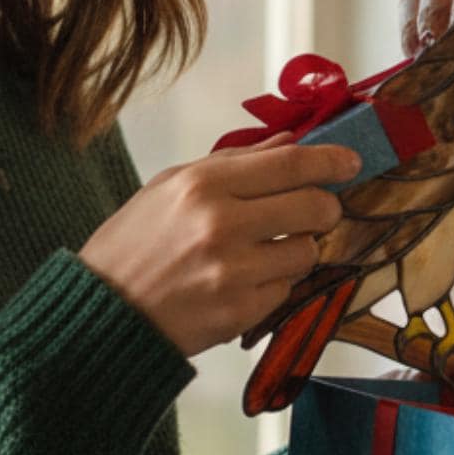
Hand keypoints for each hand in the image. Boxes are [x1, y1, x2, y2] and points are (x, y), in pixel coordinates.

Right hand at [80, 141, 360, 355]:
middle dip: (325, 207)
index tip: (351, 162)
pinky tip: (243, 281)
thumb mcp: (171, 186)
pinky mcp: (241, 312)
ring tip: (262, 252)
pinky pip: (287, 288)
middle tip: (315, 211)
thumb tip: (288, 142)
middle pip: (315, 206)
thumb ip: (235, 162)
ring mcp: (234, 271)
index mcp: (204, 184)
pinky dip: (274, 283)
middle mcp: (223, 225)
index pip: (291, 163)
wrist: (102, 313)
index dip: (331, 161)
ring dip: (297, 249)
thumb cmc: (134, 244)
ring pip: (308, 251)